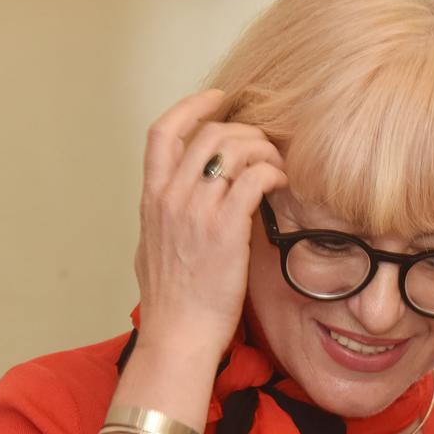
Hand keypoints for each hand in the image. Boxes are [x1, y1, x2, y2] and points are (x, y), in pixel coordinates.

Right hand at [134, 89, 287, 363]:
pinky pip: (255, 179)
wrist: (179, 334)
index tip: (219, 99)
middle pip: (209, 133)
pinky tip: (282, 185)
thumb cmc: (172, 299)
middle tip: (266, 145)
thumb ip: (164, 217)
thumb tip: (175, 203)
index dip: (193, 106)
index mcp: (151, 198)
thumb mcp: (153, 247)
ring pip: (234, 150)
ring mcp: (196, 211)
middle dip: (245, 131)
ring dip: (264, 150)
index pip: (162, 132)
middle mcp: (170, 197)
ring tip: (278, 167)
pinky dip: (273, 172)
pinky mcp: (225, 229)